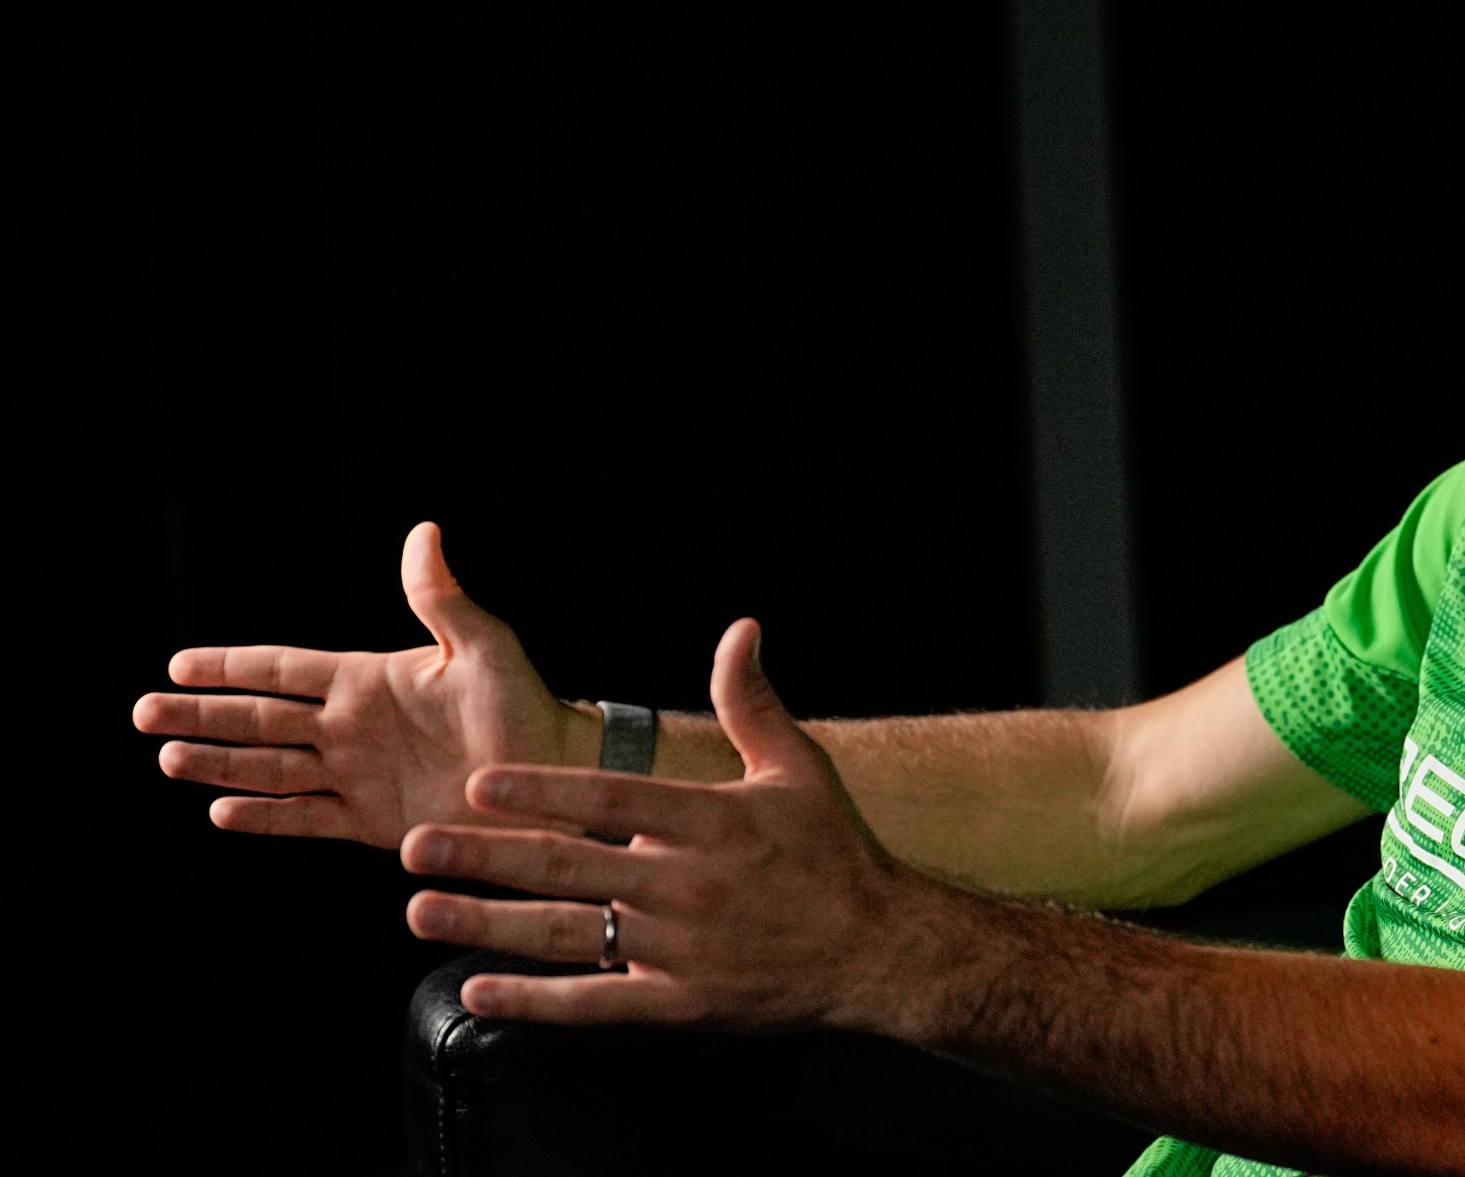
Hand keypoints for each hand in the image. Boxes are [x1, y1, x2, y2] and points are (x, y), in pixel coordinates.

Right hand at [134, 522, 576, 848]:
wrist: (555, 776)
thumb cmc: (528, 704)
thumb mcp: (484, 646)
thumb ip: (442, 599)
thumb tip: (424, 531)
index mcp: (372, 680)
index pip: (285, 668)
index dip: (232, 666)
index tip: (177, 663)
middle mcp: (353, 727)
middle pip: (261, 719)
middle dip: (202, 714)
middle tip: (142, 713)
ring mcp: (358, 776)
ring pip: (272, 769)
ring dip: (220, 763)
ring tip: (168, 758)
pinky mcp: (373, 821)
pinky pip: (308, 819)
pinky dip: (267, 818)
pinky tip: (223, 812)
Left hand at [400, 618, 914, 1030]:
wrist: (881, 950)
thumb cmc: (835, 854)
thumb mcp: (798, 769)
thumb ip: (752, 701)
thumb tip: (740, 628)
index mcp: (712, 821)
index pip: (611, 799)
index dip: (543, 791)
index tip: (480, 782)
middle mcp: (689, 884)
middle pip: (569, 867)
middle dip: (484, 856)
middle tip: (414, 845)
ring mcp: (682, 949)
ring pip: (567, 936)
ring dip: (488, 924)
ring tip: (421, 912)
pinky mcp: (682, 1003)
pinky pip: (595, 1005)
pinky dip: (534, 1001)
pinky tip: (478, 989)